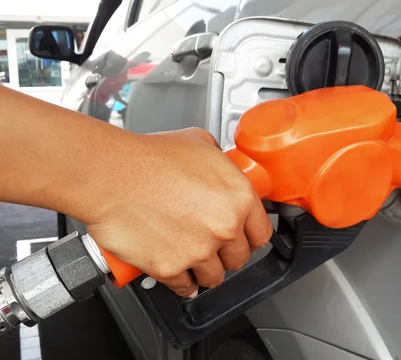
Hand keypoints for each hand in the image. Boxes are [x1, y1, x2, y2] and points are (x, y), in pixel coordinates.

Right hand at [83, 128, 272, 297]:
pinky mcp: (171, 268)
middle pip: (240, 257)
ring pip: (215, 277)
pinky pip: (184, 287)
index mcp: (239, 196)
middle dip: (227, 254)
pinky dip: (181, 283)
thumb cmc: (148, 158)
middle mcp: (225, 226)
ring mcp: (199, 250)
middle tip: (213, 245)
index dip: (251, 236)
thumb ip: (221, 163)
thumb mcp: (199, 143)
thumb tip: (224, 169)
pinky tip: (177, 273)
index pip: (262, 232)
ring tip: (193, 259)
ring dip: (206, 271)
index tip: (244, 239)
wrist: (109, 174)